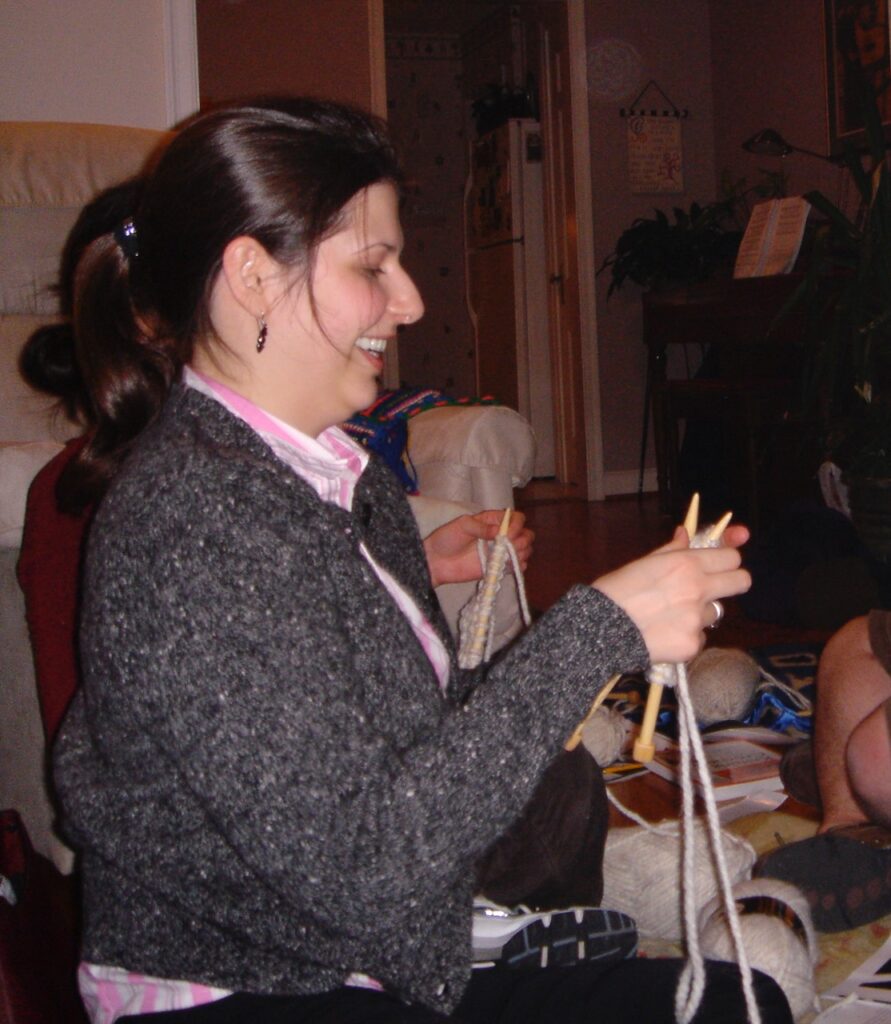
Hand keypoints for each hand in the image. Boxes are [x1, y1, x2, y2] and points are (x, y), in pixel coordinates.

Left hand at [424, 510, 533, 587]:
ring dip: (522, 553)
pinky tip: (508, 566)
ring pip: (525, 550)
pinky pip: (517, 566)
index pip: (516, 518)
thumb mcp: (462, 526)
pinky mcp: (499, 567)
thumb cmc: (447, 539)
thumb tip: (499, 531)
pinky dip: (518, 566)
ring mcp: (501, 552)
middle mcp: (501, 535)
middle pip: (525, 534)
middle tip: (510, 547)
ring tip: (507, 557)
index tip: (508, 534)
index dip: (517, 525)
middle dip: (523, 540)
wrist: (437, 562)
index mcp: (493, 521)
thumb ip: (481, 527)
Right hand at [592, 526, 750, 664]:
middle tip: (712, 588)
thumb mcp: (643, 563)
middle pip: (742, 581)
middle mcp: (698, 589)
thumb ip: (672, 549)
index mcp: (687, 564)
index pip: (732, 557)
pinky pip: (699, 637)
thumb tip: (685, 534)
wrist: (601, 629)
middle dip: (732, 582)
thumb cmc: (617, 590)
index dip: (726, 560)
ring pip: (715, 612)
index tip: (718, 565)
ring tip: (671, 616)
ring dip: (700, 613)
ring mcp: (697, 619)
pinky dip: (686, 636)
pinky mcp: (692, 644)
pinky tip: (665, 634)